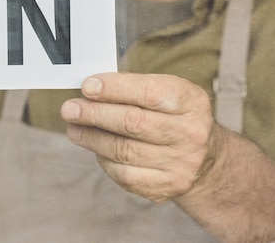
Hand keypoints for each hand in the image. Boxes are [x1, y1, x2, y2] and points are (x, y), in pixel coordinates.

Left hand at [60, 72, 223, 202]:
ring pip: (124, 151)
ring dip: (92, 138)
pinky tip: (95, 148)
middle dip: (95, 114)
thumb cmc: (173, 116)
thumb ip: (133, 87)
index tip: (87, 86)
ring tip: (73, 128)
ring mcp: (180, 164)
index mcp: (191, 102)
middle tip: (69, 109)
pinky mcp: (167, 187)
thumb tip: (89, 89)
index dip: (115, 89)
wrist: (205, 159)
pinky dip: (104, 161)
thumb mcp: (167, 92)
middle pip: (133, 123)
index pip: (150, 93)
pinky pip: (125, 175)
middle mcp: (191, 134)